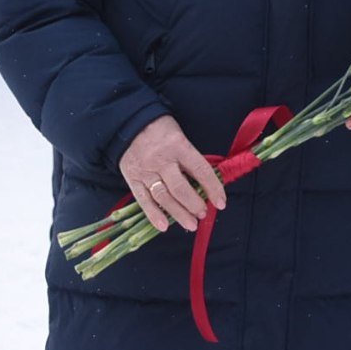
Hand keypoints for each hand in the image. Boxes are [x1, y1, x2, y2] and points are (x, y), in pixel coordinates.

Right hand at [118, 114, 226, 232]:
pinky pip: (143, 200)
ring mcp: (146, 171)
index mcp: (179, 147)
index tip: (221, 202)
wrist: (129, 123)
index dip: (213, 188)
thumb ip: (191, 158)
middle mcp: (162, 161)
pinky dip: (153, 215)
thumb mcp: (181, 136)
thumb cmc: (161, 130)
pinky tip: (163, 226)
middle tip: (202, 214)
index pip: (200, 170)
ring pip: (164, 197)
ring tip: (191, 224)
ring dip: (178, 213)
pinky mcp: (132, 179)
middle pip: (180, 188)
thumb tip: (205, 183)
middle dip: (194, 205)